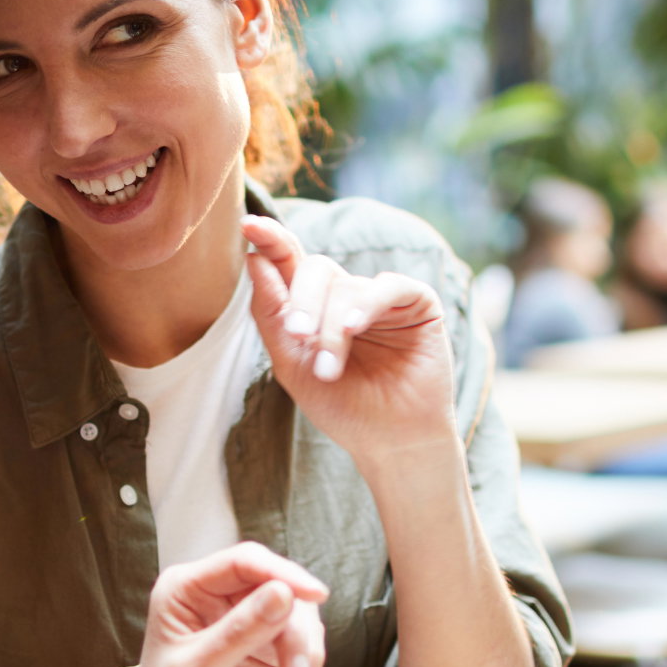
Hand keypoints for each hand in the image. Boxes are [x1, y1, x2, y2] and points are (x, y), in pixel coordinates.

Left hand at [109, 543, 327, 666]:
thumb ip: (240, 631)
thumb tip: (285, 593)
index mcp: (187, 589)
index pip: (244, 563)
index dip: (283, 574)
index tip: (315, 596)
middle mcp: (216, 599)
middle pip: (280, 588)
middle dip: (296, 632)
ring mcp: (243, 624)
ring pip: (296, 617)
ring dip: (304, 655)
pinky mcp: (264, 652)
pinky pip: (300, 645)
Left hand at [241, 215, 458, 455]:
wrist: (390, 442)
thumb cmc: (342, 406)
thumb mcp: (293, 363)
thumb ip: (271, 313)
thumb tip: (254, 258)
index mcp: (314, 306)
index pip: (289, 261)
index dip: (270, 239)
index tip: (248, 224)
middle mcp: (346, 295)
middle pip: (315, 269)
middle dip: (302, 301)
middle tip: (298, 335)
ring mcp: (381, 298)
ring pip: (347, 286)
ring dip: (332, 326)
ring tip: (330, 368)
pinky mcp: (417, 303)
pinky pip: (388, 287)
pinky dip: (367, 304)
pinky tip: (355, 327)